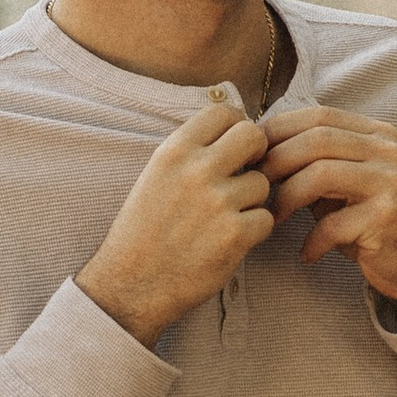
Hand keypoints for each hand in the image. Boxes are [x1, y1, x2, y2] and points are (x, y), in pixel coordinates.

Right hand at [76, 96, 273, 347]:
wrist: (130, 285)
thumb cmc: (143, 232)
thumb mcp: (155, 176)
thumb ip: (191, 153)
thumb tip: (234, 133)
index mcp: (173, 151)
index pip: (223, 111)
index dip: (236, 126)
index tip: (234, 147)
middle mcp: (196, 170)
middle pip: (254, 135)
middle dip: (257, 154)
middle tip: (245, 174)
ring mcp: (218, 202)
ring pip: (262, 183)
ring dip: (252, 200)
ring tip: (225, 218)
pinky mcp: (235, 235)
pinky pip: (266, 218)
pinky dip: (254, 231)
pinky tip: (230, 241)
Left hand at [260, 99, 396, 323]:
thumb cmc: (370, 220)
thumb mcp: (346, 181)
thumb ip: (314, 162)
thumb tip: (257, 150)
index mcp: (376, 133)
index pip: (318, 115)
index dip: (278, 131)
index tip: (251, 155)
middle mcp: (388, 150)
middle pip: (316, 139)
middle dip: (276, 162)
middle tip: (253, 186)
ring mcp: (391, 181)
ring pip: (320, 174)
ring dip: (286, 197)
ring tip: (273, 218)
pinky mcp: (387, 216)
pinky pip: (332, 223)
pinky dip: (312, 240)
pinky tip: (307, 253)